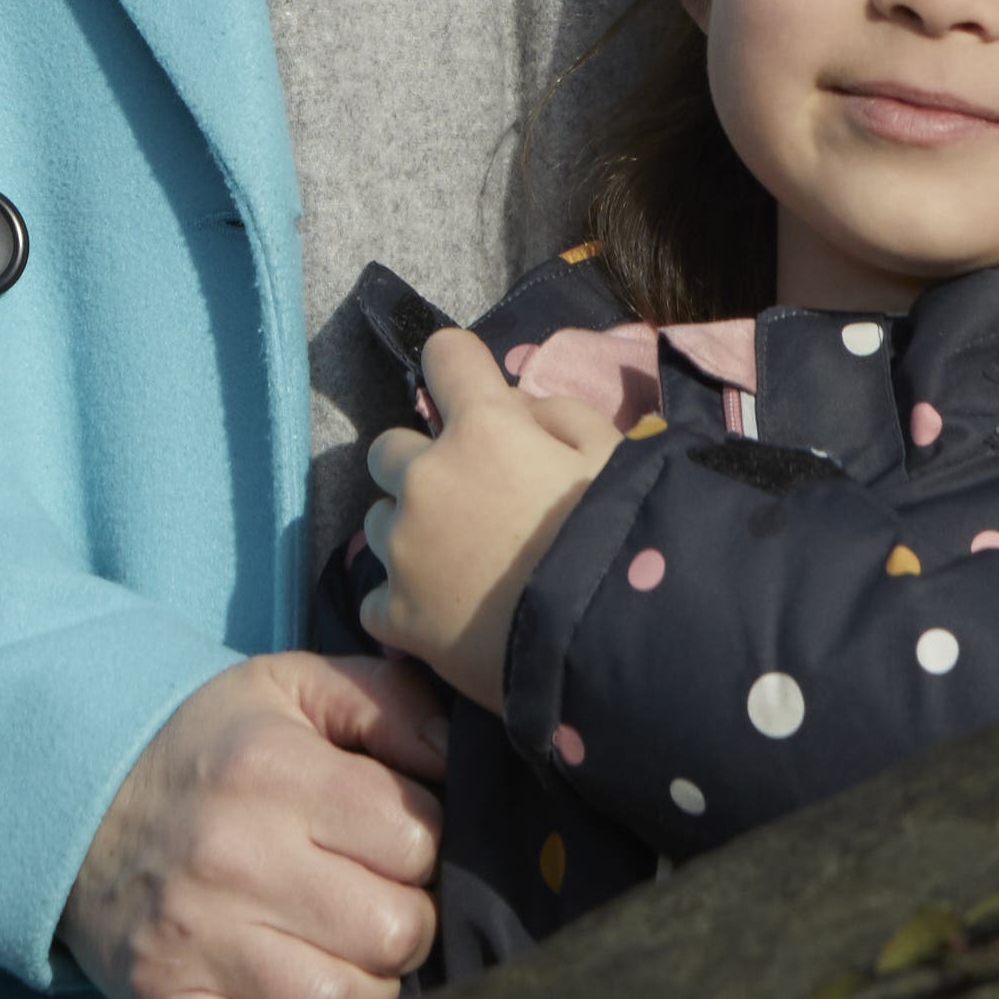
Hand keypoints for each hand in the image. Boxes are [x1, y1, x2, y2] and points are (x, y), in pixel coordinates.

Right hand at [60, 650, 447, 998]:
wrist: (76, 802)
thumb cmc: (210, 748)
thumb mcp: (289, 688)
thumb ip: (385, 701)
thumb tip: (455, 750)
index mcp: (273, 770)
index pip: (415, 838)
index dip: (425, 844)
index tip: (394, 842)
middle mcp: (234, 857)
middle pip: (394, 931)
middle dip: (407, 921)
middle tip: (379, 902)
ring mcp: (198, 939)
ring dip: (369, 988)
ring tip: (347, 951)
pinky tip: (304, 998)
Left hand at [352, 326, 618, 708]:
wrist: (611, 643)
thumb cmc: (622, 540)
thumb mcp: (613, 455)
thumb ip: (558, 415)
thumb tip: (516, 409)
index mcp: (482, 428)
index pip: (445, 354)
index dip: (460, 370)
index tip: (474, 397)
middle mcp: (427, 478)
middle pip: (389, 448)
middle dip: (421, 464)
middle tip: (469, 500)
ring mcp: (403, 550)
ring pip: (377, 521)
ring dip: (408, 533)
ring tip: (460, 567)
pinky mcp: (395, 615)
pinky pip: (376, 597)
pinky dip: (403, 603)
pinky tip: (444, 617)